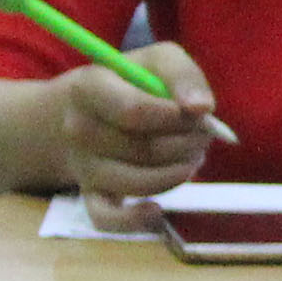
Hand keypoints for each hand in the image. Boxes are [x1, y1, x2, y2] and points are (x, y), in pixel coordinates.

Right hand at [62, 44, 220, 215]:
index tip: (197, 113)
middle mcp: (78, 128)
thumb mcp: (156, 60)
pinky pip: (105, 218)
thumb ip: (182, 74)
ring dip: (178, 173)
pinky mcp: (90, 193)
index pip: (134, 112)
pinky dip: (134, 220)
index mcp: (89, 88)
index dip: (177, 117)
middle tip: (204, 135)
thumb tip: (202, 109)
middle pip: (144, 150)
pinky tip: (156, 210)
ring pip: (137, 182)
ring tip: (191, 157)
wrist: (79, 111)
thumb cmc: (129, 82)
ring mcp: (83, 164)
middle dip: (188, 144)